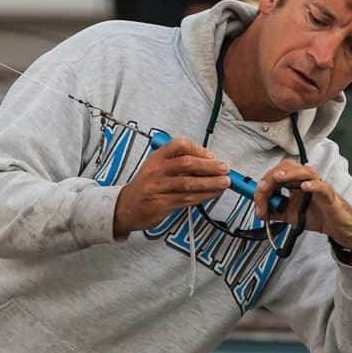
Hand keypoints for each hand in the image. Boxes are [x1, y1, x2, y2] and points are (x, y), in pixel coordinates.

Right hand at [113, 137, 229, 236]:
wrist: (126, 207)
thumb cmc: (147, 185)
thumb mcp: (156, 167)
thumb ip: (177, 162)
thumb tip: (209, 162)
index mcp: (156, 157)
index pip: (179, 145)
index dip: (198, 149)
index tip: (211, 156)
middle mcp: (156, 170)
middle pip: (187, 164)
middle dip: (209, 166)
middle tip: (225, 169)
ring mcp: (158, 187)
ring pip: (189, 183)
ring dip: (211, 183)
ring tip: (225, 183)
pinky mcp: (161, 204)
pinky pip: (187, 199)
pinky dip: (203, 196)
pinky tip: (213, 194)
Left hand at [254, 160, 351, 248]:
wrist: (337, 227)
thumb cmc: (318, 215)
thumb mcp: (290, 215)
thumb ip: (275, 211)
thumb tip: (260, 212)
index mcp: (294, 183)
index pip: (276, 174)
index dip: (263, 184)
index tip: (256, 198)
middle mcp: (305, 181)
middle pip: (287, 167)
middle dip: (271, 177)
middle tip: (262, 189)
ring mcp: (318, 186)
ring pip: (305, 171)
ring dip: (290, 173)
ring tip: (278, 178)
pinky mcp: (329, 196)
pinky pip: (322, 187)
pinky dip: (313, 185)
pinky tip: (304, 187)